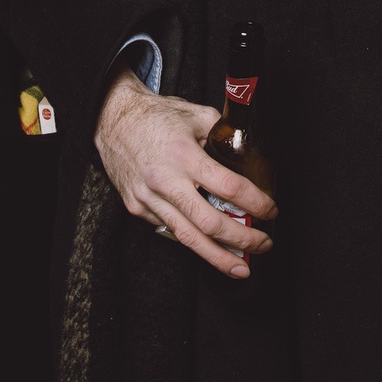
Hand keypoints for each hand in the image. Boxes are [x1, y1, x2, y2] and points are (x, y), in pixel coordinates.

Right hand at [95, 68, 275, 278]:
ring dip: (219, 257)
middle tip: (263, 244)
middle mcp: (165, 181)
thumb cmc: (155, 116)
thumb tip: (247, 157)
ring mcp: (149, 199)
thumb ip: (224, 136)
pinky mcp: (138, 208)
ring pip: (188, 238)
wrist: (111, 120)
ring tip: (241, 267)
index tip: (270, 210)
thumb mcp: (197, 115)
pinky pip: (171, 230)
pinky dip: (195, 242)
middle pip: (210, 223)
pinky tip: (212, 248)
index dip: (254, 203)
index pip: (228, 187)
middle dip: (242, 239)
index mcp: (184, 155)